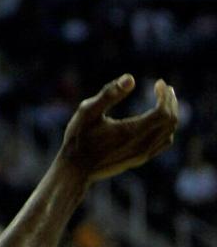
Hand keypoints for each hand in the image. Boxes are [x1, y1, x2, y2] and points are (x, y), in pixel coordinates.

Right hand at [58, 74, 178, 183]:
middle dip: (170, 102)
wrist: (76, 169)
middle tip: (164, 87)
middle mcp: (142, 145)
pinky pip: (162, 142)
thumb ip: (109, 94)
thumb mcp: (88, 111)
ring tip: (164, 100)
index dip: (164, 95)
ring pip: (169, 132)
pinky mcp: (140, 159)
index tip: (159, 83)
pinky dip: (166, 128)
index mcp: (131, 131)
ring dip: (170, 114)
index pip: (163, 112)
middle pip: (170, 121)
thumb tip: (130, 78)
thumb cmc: (78, 137)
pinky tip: (157, 120)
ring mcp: (142, 154)